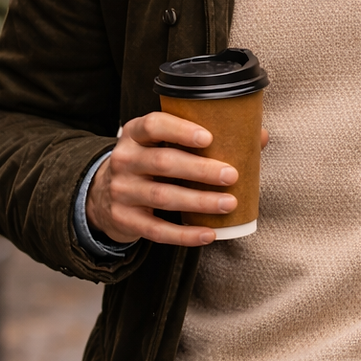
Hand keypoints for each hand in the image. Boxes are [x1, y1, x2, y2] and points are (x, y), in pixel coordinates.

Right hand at [86, 112, 268, 248]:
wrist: (103, 195)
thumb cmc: (147, 163)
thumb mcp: (161, 144)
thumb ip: (201, 138)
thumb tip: (258, 136)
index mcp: (135, 134)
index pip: (153, 125)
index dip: (180, 130)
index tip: (209, 138)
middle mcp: (124, 160)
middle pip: (163, 163)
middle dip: (200, 170)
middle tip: (231, 175)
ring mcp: (121, 191)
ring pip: (163, 197)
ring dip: (199, 201)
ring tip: (229, 203)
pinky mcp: (125, 220)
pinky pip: (158, 230)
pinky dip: (186, 234)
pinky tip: (209, 234)